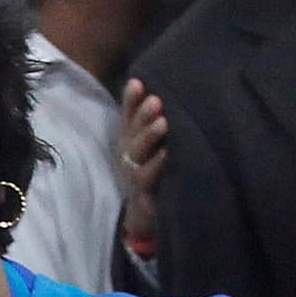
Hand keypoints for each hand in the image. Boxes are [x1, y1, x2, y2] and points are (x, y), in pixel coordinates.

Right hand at [118, 81, 168, 250]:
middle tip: (156, 100)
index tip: (138, 83)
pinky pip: (147, 176)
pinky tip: (167, 153)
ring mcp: (132, 172)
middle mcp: (128, 153)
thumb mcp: (151, 144)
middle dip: (142, 114)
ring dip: (148, 136)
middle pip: (132, 129)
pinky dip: (156, 164)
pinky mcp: (142, 191)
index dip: (131, 99)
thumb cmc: (153, 171)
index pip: (128, 114)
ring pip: (137, 151)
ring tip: (163, 122)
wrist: (147, 214)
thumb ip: (152, 121)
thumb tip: (163, 91)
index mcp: (130, 138)